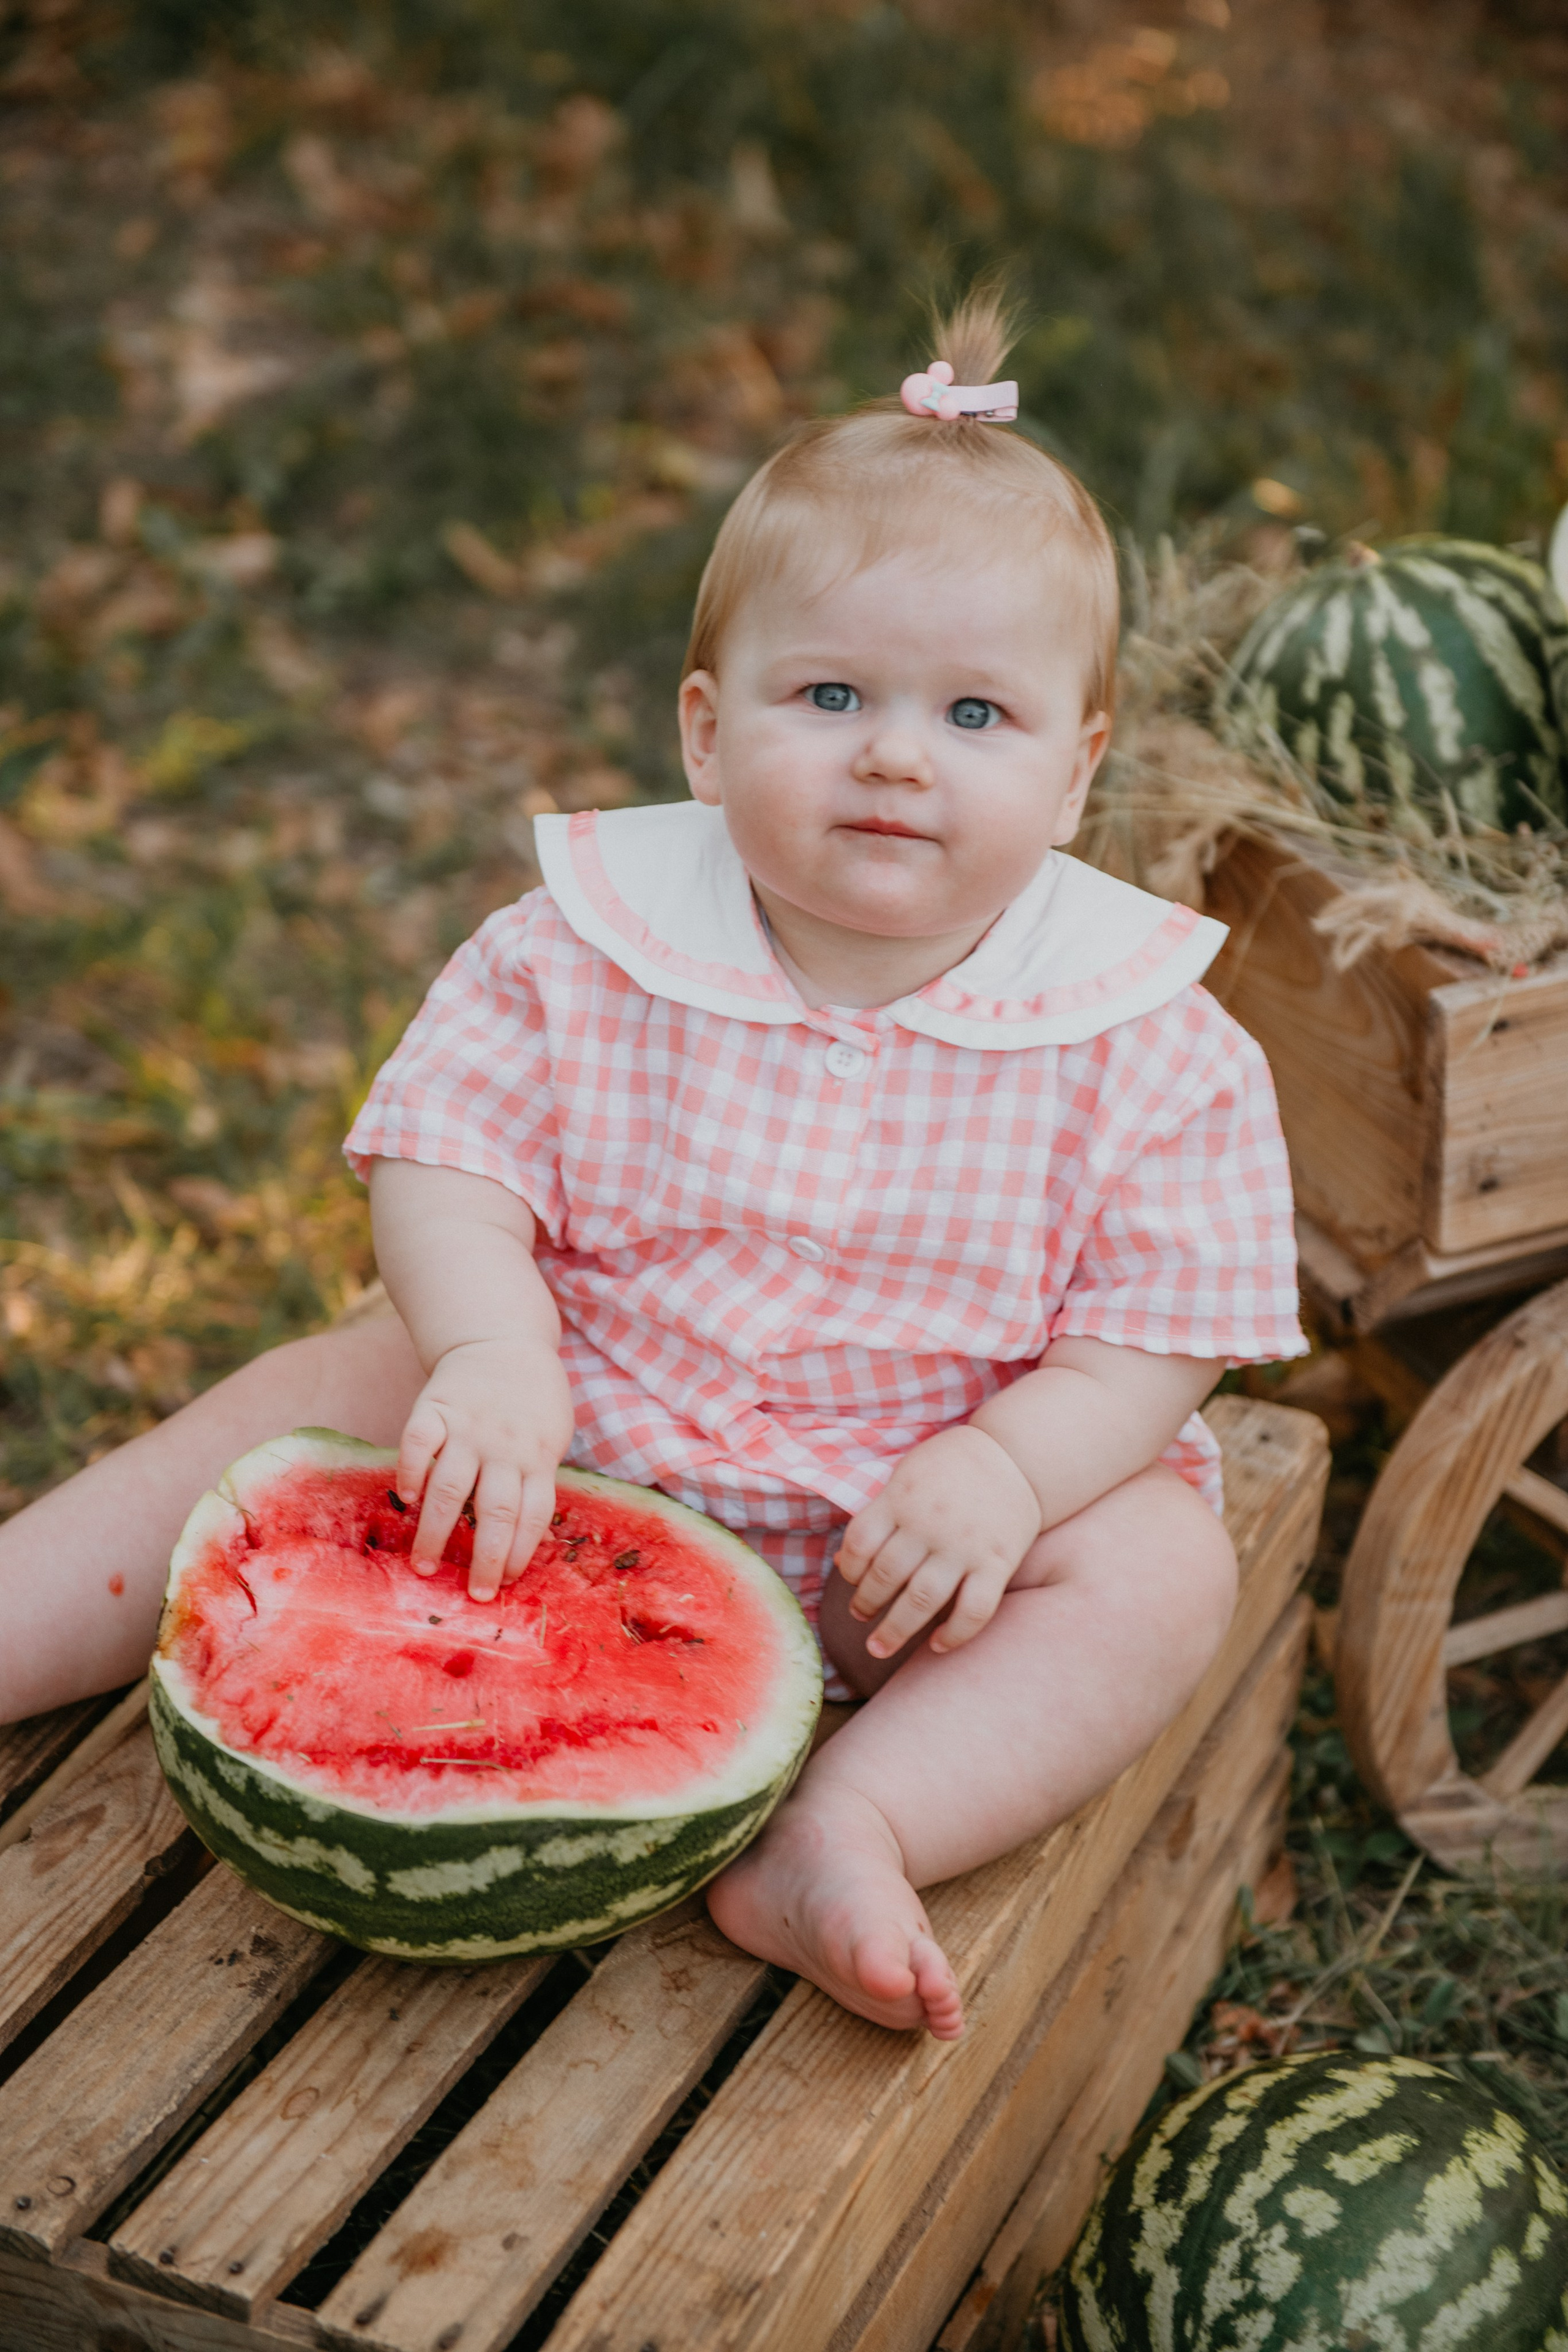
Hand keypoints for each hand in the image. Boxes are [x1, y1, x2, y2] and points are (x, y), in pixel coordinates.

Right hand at [397, 1335, 573, 1600]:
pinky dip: (411, 1470)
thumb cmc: (532, 1400)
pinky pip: (418, 1442)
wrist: (502, 1339)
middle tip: (472, 1594)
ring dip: (437, 1531)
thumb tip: (522, 1538)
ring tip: (425, 1565)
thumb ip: (537, 1477)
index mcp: (537, 1456)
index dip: (518, 1554)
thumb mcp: (551, 1436)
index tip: (504, 1585)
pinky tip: (407, 1497)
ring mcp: (468, 1427)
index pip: (532, 1516)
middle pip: (496, 1510)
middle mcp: (504, 1445)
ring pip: (451, 1486)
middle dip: (484, 1557)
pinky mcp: (435, 1407)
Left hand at [835, 1426, 1043, 1659]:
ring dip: (896, 1630)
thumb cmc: (951, 1465)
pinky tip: (937, 1645)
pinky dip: (954, 1634)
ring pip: (923, 1600)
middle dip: (866, 1604)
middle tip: (861, 1616)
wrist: (1016, 1454)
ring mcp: (965, 1547)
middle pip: (886, 1576)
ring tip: (879, 1646)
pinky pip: (974, 1610)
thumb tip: (843, 1562)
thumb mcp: (906, 1476)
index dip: (848, 1568)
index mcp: (901, 1498)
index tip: (851, 1579)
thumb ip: (879, 1515)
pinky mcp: (997, 1563)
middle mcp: (929, 1525)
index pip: (859, 1542)